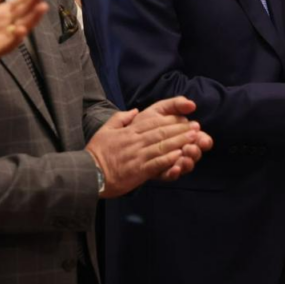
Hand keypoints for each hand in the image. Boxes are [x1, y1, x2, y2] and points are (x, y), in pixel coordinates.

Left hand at [0, 0, 50, 109]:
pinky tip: (20, 30)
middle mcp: (7, 25)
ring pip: (22, 27)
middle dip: (35, 1)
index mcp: (4, 13)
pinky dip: (15, 38)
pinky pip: (8, 44)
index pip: (21, 2)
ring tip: (42, 7)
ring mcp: (3, 38)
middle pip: (24, 12)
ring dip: (32, 19)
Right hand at [85, 97, 206, 197]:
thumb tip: (135, 110)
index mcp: (129, 132)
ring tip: (193, 138)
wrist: (88, 173)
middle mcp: (135, 142)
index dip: (170, 120)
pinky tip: (179, 155)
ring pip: (161, 146)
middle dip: (180, 129)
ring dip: (179, 142)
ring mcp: (137, 156)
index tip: (184, 118)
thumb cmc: (97, 152)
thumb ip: (121, 118)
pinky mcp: (138, 171)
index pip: (153, 122)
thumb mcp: (105, 129)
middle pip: (161, 133)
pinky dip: (168, 159)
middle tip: (196, 127)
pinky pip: (156, 163)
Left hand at [134, 97, 213, 180]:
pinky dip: (174, 172)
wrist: (122, 139)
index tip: (201, 136)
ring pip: (184, 165)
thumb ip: (176, 104)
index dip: (203, 139)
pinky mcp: (160, 173)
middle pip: (194, 153)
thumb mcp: (159, 110)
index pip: (199, 139)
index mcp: (184, 136)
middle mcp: (181, 150)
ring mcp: (171, 163)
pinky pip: (169, 175)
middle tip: (191, 148)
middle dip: (195, 151)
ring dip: (187, 162)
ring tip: (185, 159)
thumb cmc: (144, 123)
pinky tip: (175, 168)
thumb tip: (192, 105)